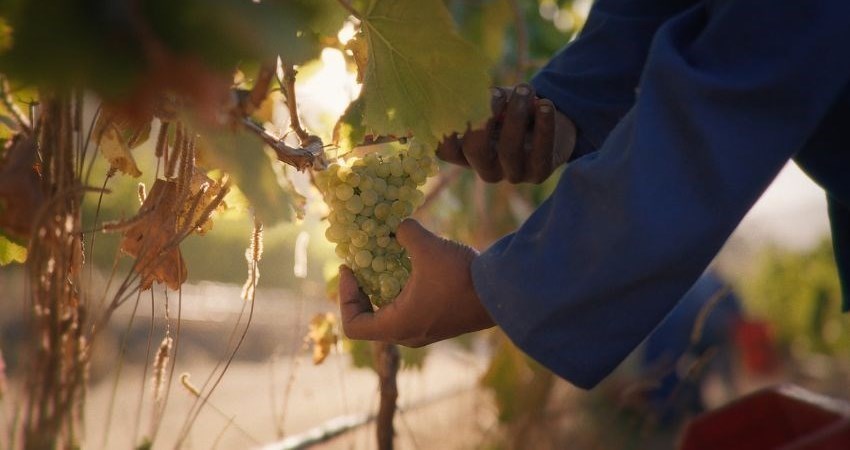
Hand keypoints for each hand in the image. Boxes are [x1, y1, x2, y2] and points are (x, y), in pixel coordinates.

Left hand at [339, 219, 494, 346]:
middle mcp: (407, 335)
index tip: (349, 269)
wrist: (502, 292)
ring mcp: (424, 331)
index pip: (353, 325)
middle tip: (362, 264)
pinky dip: (403, 292)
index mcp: (397, 326)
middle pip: (369, 320)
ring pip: (390, 316)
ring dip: (384, 290)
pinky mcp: (439, 323)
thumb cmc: (459, 276)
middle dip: (362, 291)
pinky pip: (409, 311)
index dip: (344, 296)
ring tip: (385, 262)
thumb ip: (405, 233)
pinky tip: (411, 266)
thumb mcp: (427, 248)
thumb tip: (399, 225)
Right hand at [438, 83, 576, 183]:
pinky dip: (544, 125)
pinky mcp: (538, 173)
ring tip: (524, 89)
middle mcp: (486, 169)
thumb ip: (485, 98)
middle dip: (485, 119)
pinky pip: (541, 151)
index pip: (445, 150)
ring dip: (515, 116)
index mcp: (467, 153)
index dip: (446, 131)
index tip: (455, 104)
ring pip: (508, 150)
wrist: (551, 123)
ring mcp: (512, 174)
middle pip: (475, 150)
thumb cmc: (513, 109)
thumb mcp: (495, 100)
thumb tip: (481, 93)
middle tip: (497, 94)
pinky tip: (545, 104)